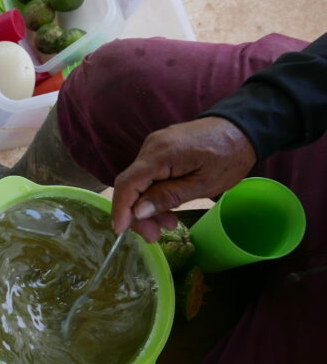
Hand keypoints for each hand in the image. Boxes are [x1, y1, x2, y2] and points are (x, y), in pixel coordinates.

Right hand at [111, 117, 255, 241]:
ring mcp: (154, 146)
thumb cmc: (230, 156)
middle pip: (131, 185)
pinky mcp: (160, 149)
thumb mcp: (204, 184)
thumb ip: (169, 196)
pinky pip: (149, 175)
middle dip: (137, 214)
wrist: (243, 127)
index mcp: (162, 154)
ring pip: (139, 182)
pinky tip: (168, 207)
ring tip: (168, 224)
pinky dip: (154, 193)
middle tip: (153, 236)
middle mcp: (151, 147)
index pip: (128, 183)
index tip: (119, 231)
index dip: (120, 208)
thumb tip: (138, 211)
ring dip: (147, 206)